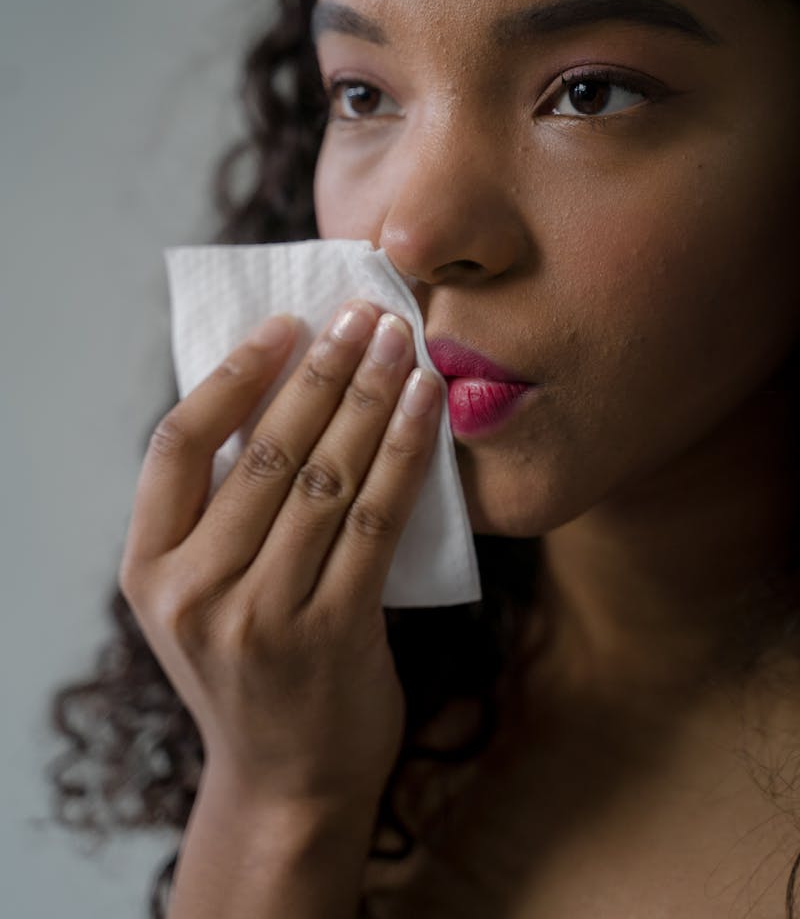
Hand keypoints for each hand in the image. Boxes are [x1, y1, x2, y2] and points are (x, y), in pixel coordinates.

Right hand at [119, 301, 442, 812]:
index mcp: (150, 569)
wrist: (286, 785)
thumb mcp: (200, 597)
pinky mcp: (335, 631)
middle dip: (322, 370)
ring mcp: (264, 615)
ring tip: (401, 342)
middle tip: (363, 314)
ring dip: (370, 397)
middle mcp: (196, 591)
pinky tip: (426, 406)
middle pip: (264, 450)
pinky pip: (376, 517)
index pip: (178, 445)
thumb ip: (218, 513)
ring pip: (325, 475)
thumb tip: (282, 393)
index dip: (234, 375)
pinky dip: (405, 453)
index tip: (285, 325)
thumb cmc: (249, 672)